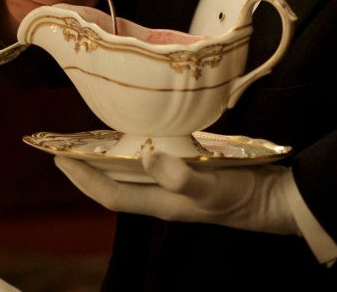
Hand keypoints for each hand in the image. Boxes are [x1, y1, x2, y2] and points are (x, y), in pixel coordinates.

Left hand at [55, 149, 297, 235]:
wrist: (279, 199)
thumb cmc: (243, 195)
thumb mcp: (211, 185)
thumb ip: (179, 175)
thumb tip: (146, 157)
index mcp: (160, 203)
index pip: (110, 194)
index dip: (82, 178)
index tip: (57, 158)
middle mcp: (162, 196)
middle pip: (115, 184)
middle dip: (88, 167)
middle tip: (64, 144)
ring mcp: (176, 185)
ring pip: (131, 173)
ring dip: (110, 158)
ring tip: (91, 137)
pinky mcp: (189, 172)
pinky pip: (153, 162)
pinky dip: (139, 148)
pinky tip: (139, 133)